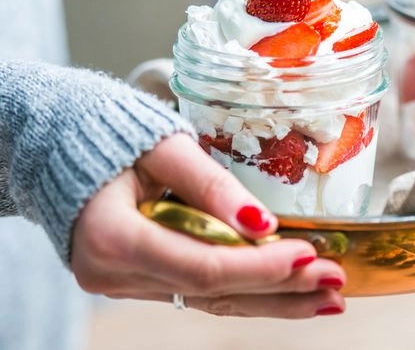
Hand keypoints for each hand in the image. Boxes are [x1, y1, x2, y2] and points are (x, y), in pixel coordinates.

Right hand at [70, 133, 345, 317]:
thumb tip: (262, 223)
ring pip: (210, 300)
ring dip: (273, 301)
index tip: (311, 255)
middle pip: (213, 293)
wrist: (58, 142)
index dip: (260, 268)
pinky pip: (199, 291)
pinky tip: (287, 292)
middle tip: (336, 284)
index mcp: (114, 237)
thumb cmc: (109, 133)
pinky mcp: (140, 277)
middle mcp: (116, 273)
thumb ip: (208, 184)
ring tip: (326, 298)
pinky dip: (246, 291)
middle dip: (280, 290)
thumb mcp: (161, 145)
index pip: (202, 268)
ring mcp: (125, 282)